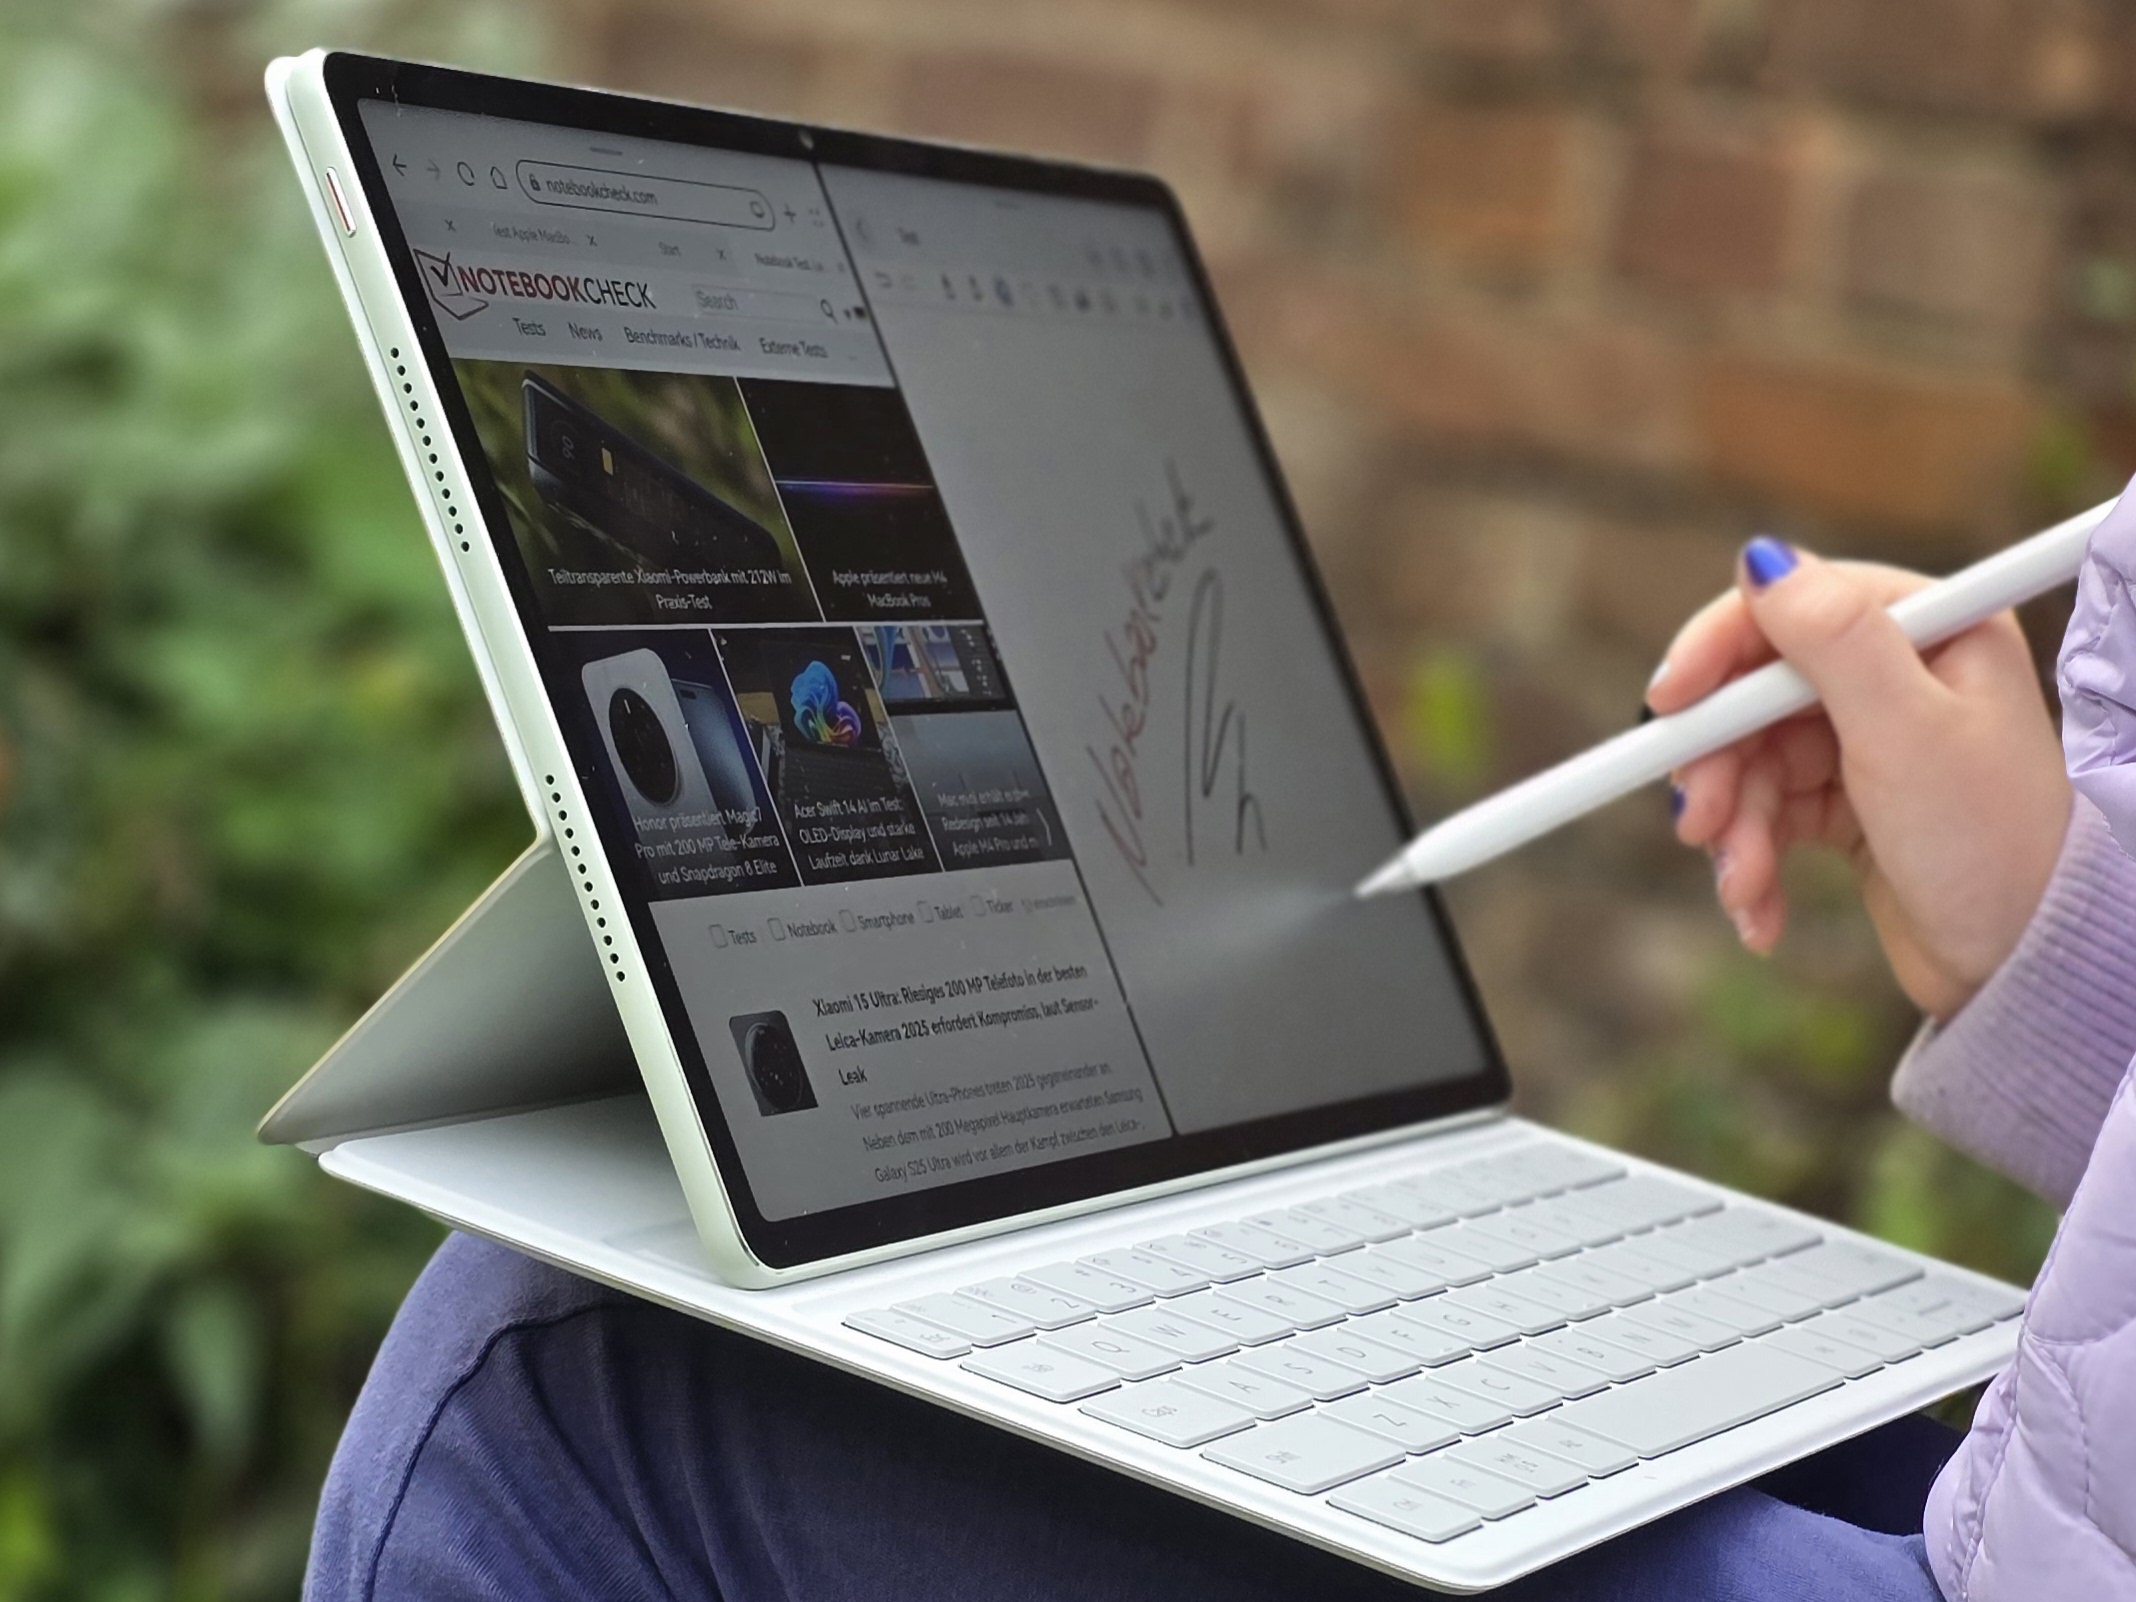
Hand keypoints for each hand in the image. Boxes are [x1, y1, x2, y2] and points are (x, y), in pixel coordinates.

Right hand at [1648, 539, 2069, 1020]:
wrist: (2025, 966)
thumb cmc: (1992, 843)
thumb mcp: (1907, 730)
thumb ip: (1834, 640)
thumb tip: (1761, 557)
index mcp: (1926, 630)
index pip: (1787, 609)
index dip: (1714, 653)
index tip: (1667, 706)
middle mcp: (1895, 675)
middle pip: (1753, 695)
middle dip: (1721, 767)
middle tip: (1699, 823)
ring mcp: (1867, 740)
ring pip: (1751, 762)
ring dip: (1735, 830)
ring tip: (1745, 886)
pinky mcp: (1847, 802)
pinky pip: (1766, 815)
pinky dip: (1752, 862)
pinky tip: (1761, 909)